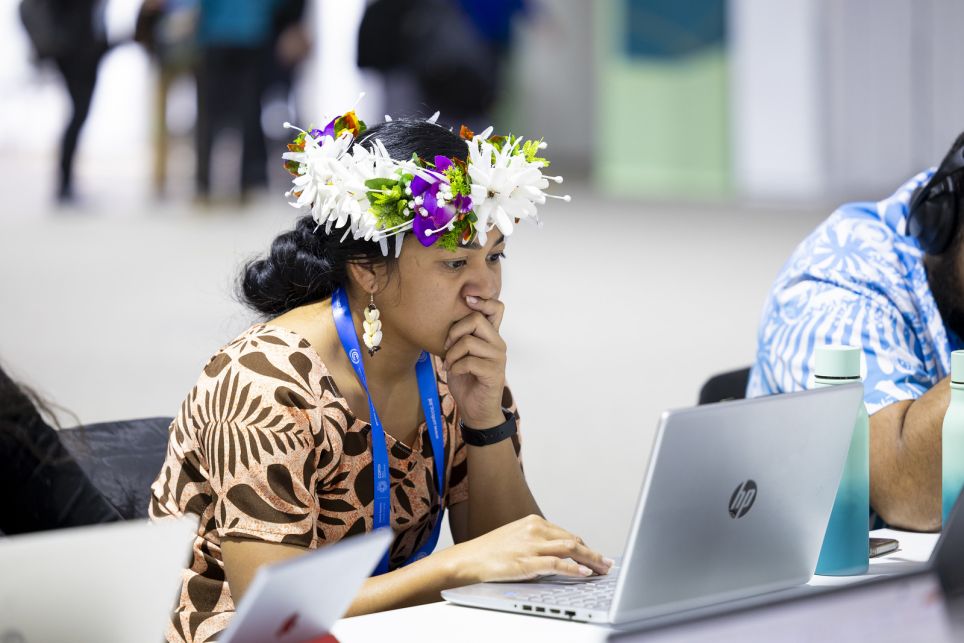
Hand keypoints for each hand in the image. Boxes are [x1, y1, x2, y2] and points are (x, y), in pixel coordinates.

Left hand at [443, 296, 506, 427]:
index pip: (497, 308)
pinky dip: (455, 367)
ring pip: (469, 341)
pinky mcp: (494, 373)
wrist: (476, 410)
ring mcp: (498, 358)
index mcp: (491, 336)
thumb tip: (445, 317)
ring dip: (452, 353)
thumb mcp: (461, 354)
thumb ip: (460, 337)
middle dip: (455, 331)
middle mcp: (498, 344)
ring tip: (449, 363)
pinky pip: (468, 361)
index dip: (481, 300)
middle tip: (447, 346)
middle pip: (477, 319)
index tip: (465, 300)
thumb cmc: (467, 380)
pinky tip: (454, 373)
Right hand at [444, 515, 613, 582]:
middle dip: (594, 554)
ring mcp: (531, 545)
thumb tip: (559, 554)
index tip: (598, 556)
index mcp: (534, 522)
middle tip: (607, 565)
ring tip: (603, 570)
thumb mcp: (516, 539)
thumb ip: (537, 542)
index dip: (586, 547)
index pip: (568, 534)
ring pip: (571, 549)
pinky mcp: (527, 562)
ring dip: (591, 560)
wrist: (467, 560)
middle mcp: (535, 529)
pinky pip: (557, 564)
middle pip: (574, 540)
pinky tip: (584, 574)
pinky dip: (574, 569)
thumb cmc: (490, 552)